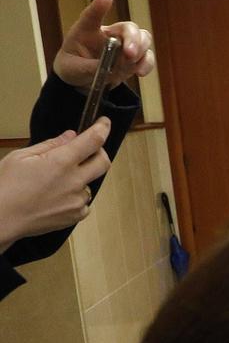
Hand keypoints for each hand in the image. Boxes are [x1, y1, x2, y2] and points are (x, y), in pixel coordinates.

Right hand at [0, 119, 111, 245]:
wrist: (1, 218)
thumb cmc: (5, 187)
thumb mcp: (21, 157)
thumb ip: (50, 145)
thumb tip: (71, 136)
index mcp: (61, 162)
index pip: (93, 140)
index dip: (102, 128)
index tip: (104, 123)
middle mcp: (74, 181)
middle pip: (103, 162)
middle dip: (99, 152)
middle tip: (87, 150)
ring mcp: (77, 200)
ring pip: (91, 183)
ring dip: (81, 177)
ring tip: (55, 181)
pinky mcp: (75, 215)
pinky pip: (84, 202)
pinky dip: (75, 196)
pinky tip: (55, 196)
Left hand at [53, 0, 153, 91]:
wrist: (80, 80)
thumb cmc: (73, 68)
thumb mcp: (75, 70)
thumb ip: (91, 68)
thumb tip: (111, 69)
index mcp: (87, 32)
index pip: (92, 16)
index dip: (99, 6)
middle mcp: (109, 34)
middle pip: (128, 27)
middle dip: (133, 39)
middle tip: (130, 54)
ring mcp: (123, 45)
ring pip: (143, 38)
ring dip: (142, 50)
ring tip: (132, 63)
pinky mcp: (133, 59)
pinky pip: (147, 57)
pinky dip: (146, 64)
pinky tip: (140, 72)